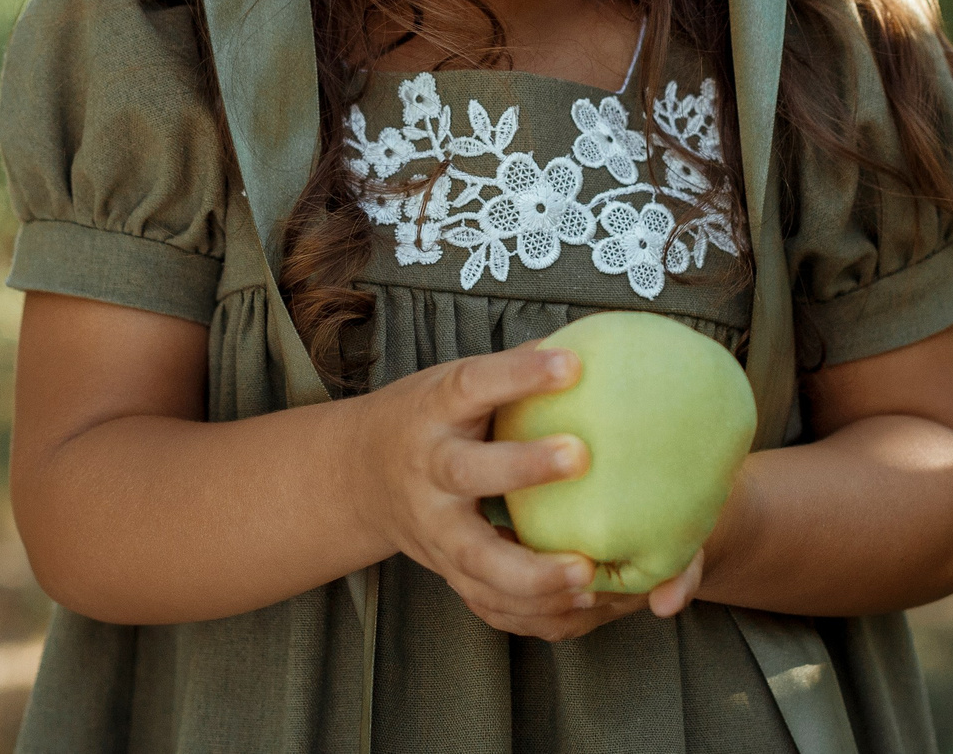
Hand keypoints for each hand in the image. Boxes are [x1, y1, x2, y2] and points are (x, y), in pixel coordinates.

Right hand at [355, 342, 636, 641]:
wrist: (360, 478)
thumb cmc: (429, 418)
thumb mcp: (454, 382)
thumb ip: (514, 368)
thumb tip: (592, 339)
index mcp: (433, 412)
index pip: (473, 385)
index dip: (519, 374)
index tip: (571, 365)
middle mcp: (428, 471)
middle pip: (467, 472)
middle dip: (522, 467)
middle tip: (578, 456)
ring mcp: (434, 530)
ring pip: (477, 560)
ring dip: (533, 573)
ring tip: (588, 573)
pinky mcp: (447, 572)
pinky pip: (489, 603)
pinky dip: (535, 613)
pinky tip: (582, 606)